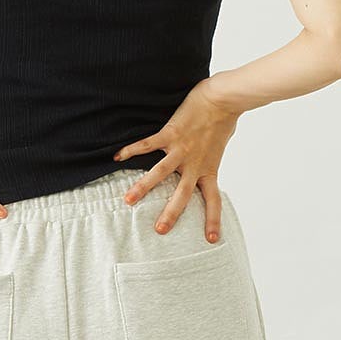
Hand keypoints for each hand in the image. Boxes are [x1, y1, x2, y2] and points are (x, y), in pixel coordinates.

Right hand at [113, 78, 239, 239]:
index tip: (212, 240)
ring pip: (160, 174)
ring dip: (143, 187)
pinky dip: (131, 150)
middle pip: (182, 195)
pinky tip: (117, 157)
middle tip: (159, 231)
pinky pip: (148, 145)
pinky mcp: (171, 134)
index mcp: (208, 169)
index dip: (213, 220)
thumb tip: (211, 148)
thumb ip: (210, 153)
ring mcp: (181, 150)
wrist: (222, 99)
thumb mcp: (220, 144)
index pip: (212, 201)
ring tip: (128, 200)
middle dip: (170, 214)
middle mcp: (194, 164)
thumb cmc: (223, 118)